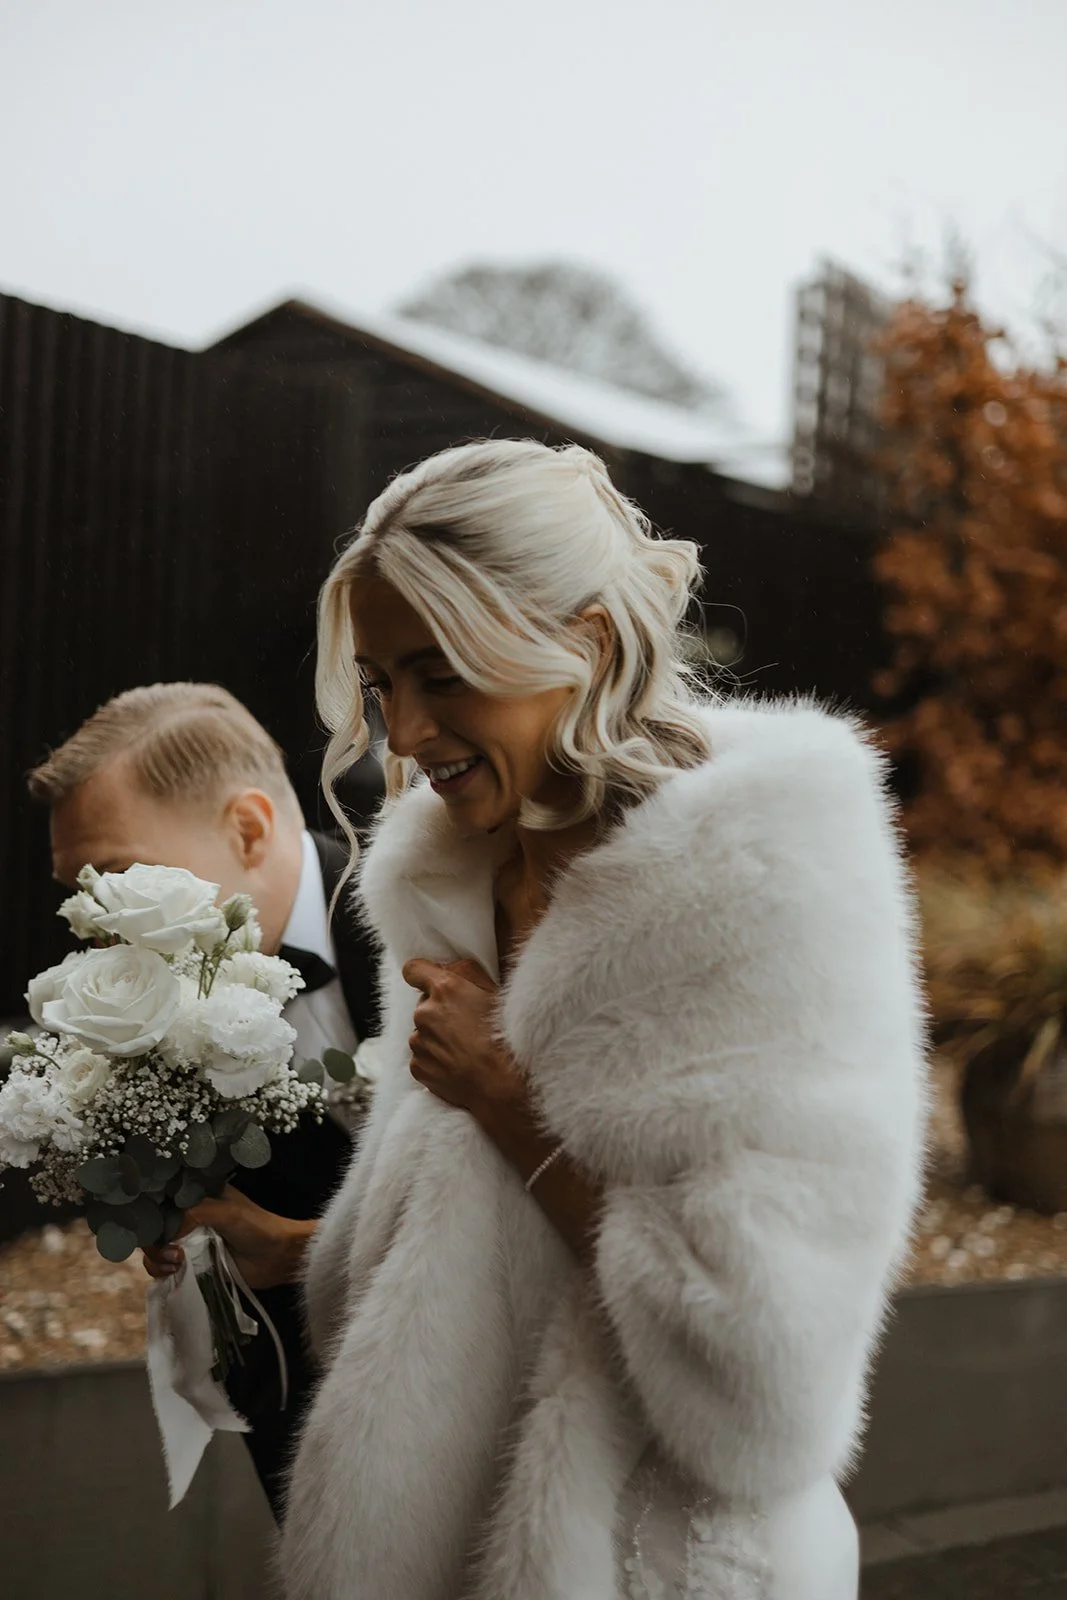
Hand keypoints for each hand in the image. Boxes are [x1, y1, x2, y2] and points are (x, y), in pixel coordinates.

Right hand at [141, 1184, 315, 1290]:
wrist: (276, 1257)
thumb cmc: (256, 1227)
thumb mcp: (226, 1211)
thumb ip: (193, 1215)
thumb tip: (167, 1236)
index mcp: (195, 1197)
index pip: (160, 1202)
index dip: (150, 1214)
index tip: (150, 1228)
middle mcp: (187, 1218)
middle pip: (153, 1228)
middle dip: (153, 1242)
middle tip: (171, 1253)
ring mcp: (187, 1242)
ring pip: (154, 1250)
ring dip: (156, 1258)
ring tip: (176, 1263)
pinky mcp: (191, 1265)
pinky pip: (164, 1268)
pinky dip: (161, 1271)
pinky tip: (174, 1271)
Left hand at [402, 957, 526, 1120]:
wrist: (500, 1081)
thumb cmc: (504, 1036)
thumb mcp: (495, 993)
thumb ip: (468, 973)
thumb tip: (451, 968)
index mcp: (444, 989)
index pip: (413, 970)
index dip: (421, 974)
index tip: (428, 981)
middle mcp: (425, 1012)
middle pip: (424, 1005)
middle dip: (439, 1012)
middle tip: (464, 1025)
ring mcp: (419, 1041)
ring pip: (423, 1033)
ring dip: (437, 1037)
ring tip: (463, 1049)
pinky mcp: (417, 1066)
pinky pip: (422, 1058)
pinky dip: (435, 1060)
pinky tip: (457, 1064)